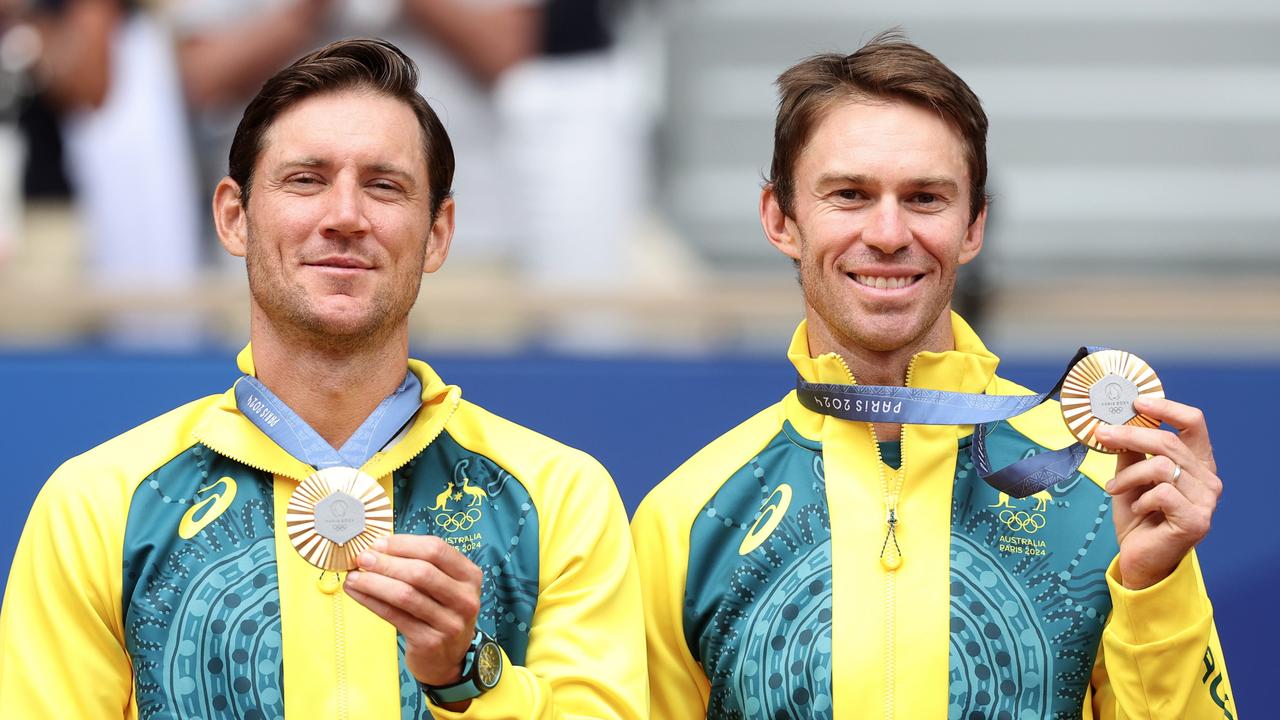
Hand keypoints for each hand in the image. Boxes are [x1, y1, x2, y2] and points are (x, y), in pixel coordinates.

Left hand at [343, 534, 482, 688]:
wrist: (448, 658)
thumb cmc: (440, 612)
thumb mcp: (444, 586)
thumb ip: (421, 565)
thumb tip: (378, 549)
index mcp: (470, 576)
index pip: (436, 549)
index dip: (404, 544)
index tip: (379, 544)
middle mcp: (465, 598)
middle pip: (421, 572)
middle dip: (387, 562)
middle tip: (362, 558)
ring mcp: (449, 622)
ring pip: (406, 595)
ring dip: (374, 582)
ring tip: (354, 576)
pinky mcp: (430, 641)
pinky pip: (394, 615)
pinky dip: (371, 601)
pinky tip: (357, 593)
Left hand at [1096, 397, 1222, 589]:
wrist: (1139, 559)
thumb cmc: (1138, 517)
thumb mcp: (1130, 476)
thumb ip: (1130, 451)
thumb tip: (1113, 422)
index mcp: (1197, 463)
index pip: (1193, 424)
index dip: (1167, 408)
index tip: (1137, 402)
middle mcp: (1208, 479)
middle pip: (1169, 442)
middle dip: (1129, 436)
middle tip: (1102, 435)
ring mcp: (1207, 501)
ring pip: (1162, 466)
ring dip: (1129, 476)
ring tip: (1114, 489)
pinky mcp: (1197, 520)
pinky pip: (1162, 493)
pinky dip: (1140, 499)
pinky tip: (1136, 510)